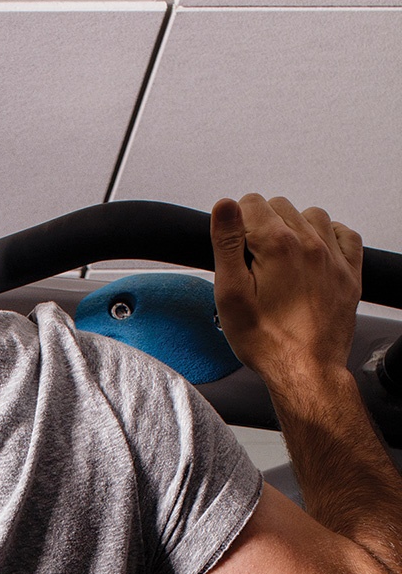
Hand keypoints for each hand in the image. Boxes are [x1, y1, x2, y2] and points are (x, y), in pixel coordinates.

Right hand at [210, 193, 361, 396]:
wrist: (305, 371)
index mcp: (278, 245)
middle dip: (262, 226)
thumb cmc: (266, 341)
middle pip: (279, 206)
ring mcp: (333, 256)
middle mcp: (310, 243)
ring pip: (311, 215)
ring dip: (293, 228)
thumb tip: (224, 205)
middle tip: (254, 263)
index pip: (250, 203)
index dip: (235, 225)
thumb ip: (226, 244)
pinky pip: (344, 234)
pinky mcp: (349, 272)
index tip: (235, 250)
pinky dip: (328, 236)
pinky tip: (312, 255)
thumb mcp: (230, 294)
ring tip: (280, 260)